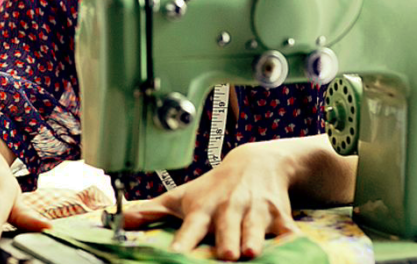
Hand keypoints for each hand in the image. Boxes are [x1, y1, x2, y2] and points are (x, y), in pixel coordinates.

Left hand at [122, 141, 298, 260]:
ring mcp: (255, 212)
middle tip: (225, 256)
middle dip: (226, 241)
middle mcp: (229, 209)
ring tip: (250, 252)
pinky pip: (288, 231)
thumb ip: (153, 210)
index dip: (182, 242)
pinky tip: (292, 248)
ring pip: (255, 228)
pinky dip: (291, 240)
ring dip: (254, 239)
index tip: (174, 256)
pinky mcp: (280, 215)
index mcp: (203, 208)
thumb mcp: (183, 195)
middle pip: (226, 228)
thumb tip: (123, 218)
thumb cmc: (214, 186)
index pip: (190, 227)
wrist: (256, 162)